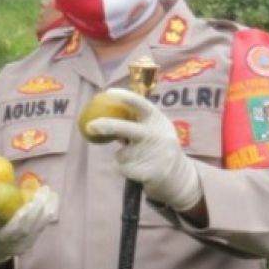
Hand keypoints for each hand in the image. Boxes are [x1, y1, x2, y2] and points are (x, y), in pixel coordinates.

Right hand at [0, 184, 58, 263]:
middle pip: (13, 231)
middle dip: (26, 214)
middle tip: (37, 194)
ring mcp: (14, 244)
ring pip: (29, 230)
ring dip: (41, 210)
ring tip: (46, 191)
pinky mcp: (27, 243)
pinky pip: (40, 228)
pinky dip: (47, 212)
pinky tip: (52, 197)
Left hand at [86, 88, 202, 211]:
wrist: (178, 175)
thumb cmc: (156, 146)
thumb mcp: (152, 129)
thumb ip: (134, 122)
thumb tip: (101, 112)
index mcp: (158, 121)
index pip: (142, 105)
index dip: (125, 97)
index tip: (108, 93)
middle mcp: (158, 135)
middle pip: (129, 129)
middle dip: (109, 126)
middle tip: (90, 125)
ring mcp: (156, 155)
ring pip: (122, 154)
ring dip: (121, 156)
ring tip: (136, 158)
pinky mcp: (151, 173)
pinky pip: (122, 168)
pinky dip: (122, 168)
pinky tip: (136, 169)